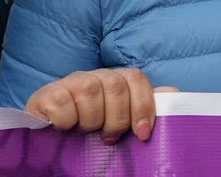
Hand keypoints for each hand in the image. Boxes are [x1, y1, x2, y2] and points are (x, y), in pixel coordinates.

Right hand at [24, 69, 176, 144]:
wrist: (49, 142)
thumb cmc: (90, 134)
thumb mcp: (120, 123)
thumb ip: (144, 107)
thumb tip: (175, 94)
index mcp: (115, 82)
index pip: (136, 78)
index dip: (143, 105)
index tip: (142, 134)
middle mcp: (94, 77)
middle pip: (116, 84)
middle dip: (116, 118)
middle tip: (108, 137)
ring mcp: (69, 83)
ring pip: (91, 89)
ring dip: (91, 120)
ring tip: (85, 132)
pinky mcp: (46, 94)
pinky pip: (62, 101)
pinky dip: (66, 120)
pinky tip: (64, 128)